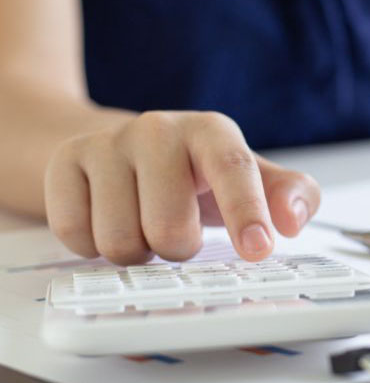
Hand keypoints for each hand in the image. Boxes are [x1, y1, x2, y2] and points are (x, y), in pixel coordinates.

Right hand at [44, 111, 320, 263]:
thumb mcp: (252, 179)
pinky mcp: (64, 162)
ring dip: (137, 253)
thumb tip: (292, 219)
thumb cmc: (197, 172)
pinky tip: (109, 222)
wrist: (123, 148)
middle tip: (180, 234)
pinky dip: (93, 247)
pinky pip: (75, 234)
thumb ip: (291, 196)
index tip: (258, 249)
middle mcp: (159, 129)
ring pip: (119, 239)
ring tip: (145, 227)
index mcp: (212, 132)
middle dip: (178, 249)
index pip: (233, 170)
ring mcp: (107, 143)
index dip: (247, 212)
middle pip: (169, 226)